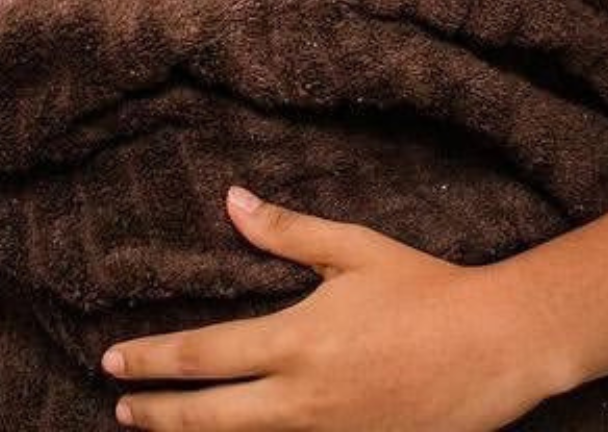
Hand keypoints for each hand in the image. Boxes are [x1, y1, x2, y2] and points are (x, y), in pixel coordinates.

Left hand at [103, 189, 568, 431]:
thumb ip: (288, 232)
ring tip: (159, 430)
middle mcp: (302, 400)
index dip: (151, 360)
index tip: (113, 362)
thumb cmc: (424, 291)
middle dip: (157, 414)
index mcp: (295, 342)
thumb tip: (233, 200)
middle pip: (208, 417)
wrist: (495, 349)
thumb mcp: (353, 250)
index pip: (202, 357)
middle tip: (121, 407)